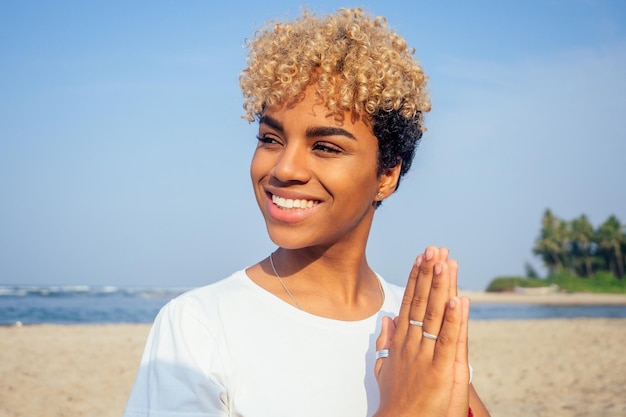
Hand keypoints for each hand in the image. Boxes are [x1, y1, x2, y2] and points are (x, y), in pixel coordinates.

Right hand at [374, 246, 470, 416]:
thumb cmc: (396, 401)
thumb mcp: (384, 368)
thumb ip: (386, 342)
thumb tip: (387, 319)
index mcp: (400, 342)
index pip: (409, 303)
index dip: (416, 279)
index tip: (422, 257)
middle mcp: (411, 343)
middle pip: (420, 302)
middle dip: (428, 274)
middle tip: (435, 248)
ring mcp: (425, 355)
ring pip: (434, 315)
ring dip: (440, 287)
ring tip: (445, 262)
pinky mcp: (441, 370)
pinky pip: (448, 340)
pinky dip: (453, 319)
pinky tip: (457, 299)